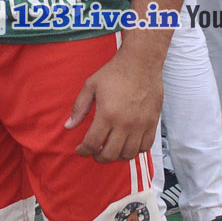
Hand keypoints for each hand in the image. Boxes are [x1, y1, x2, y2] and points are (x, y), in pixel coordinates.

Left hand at [66, 46, 162, 161]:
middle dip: (99, 157)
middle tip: (94, 153)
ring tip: (109, 150)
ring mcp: (141, 125)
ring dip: (117, 157)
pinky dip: (134, 151)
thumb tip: (68, 126)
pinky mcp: (153, 123)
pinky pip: (145, 147)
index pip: (93, 143)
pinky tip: (126, 145)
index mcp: (107, 114)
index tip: (80, 150)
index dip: (84, 150)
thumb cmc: (114, 73)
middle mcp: (125, 123)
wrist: (141, 63)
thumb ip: (79, 108)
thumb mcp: (90, 86)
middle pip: (111, 154)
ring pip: (129, 154)